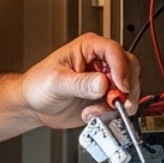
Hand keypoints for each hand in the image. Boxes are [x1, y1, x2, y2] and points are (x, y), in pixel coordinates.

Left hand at [19, 33, 139, 129]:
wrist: (33, 106)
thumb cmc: (37, 85)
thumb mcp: (56, 82)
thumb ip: (80, 83)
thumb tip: (102, 83)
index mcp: (89, 48)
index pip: (114, 51)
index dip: (121, 68)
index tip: (120, 86)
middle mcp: (100, 62)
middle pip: (130, 68)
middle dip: (125, 88)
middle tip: (115, 102)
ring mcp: (105, 80)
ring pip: (129, 88)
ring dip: (117, 103)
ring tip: (95, 111)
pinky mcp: (105, 97)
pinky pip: (120, 104)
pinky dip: (112, 113)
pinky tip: (94, 114)